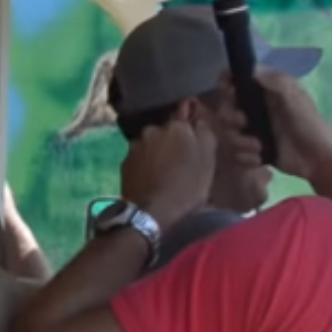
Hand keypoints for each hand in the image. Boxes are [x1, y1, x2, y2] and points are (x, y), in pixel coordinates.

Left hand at [120, 113, 215, 229]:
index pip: (184, 119)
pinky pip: (139, 158)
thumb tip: (198, 122)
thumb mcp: (207, 163)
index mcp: (176, 127)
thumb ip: (205, 136)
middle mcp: (152, 130)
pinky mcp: (124, 161)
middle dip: (171, 142)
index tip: (191, 146)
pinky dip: (144, 164)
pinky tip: (150, 178)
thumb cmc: (186, 188)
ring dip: (156, 153)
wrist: (152, 212)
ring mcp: (135, 145)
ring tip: (162, 173)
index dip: (189, 133)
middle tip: (178, 162)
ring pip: (151, 144)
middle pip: (165, 132)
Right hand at [218, 68, 331, 181]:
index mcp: (265, 91)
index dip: (226, 83)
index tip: (227, 91)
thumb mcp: (295, 99)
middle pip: (226, 107)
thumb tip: (251, 68)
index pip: (236, 79)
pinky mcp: (253, 150)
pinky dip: (247, 157)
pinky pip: (236, 153)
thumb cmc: (310, 125)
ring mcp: (253, 130)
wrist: (319, 160)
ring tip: (257, 147)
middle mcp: (255, 109)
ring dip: (240, 142)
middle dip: (230, 117)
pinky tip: (260, 158)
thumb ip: (275, 81)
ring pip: (228, 132)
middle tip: (242, 123)